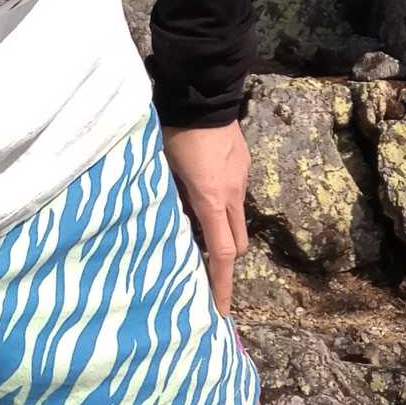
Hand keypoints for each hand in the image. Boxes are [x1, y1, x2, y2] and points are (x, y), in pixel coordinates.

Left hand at [162, 121, 250, 315]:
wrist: (203, 94)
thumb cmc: (175, 133)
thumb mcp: (163, 170)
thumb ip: (168, 200)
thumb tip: (166, 226)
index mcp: (211, 199)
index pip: (223, 252)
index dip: (222, 284)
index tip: (222, 310)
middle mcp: (232, 194)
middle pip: (237, 242)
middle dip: (225, 263)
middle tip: (204, 274)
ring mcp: (240, 178)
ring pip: (236, 219)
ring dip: (222, 232)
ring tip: (196, 234)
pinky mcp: (242, 163)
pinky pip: (234, 196)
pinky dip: (221, 207)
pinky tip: (200, 195)